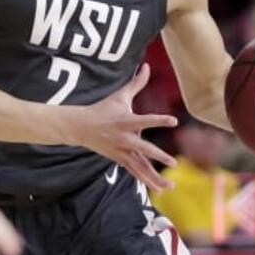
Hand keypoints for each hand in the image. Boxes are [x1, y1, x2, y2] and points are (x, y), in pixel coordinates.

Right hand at [67, 63, 178, 191]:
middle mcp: (124, 138)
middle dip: (158, 156)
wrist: (80, 127)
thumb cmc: (103, 109)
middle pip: (143, 149)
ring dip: (155, 177)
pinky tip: (160, 189)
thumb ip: (136, 83)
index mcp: (126, 121)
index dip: (159, 120)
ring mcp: (122, 151)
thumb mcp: (119, 95)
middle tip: (174, 163)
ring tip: (170, 186)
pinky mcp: (120, 160)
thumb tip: (146, 65)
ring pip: (140, 167)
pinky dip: (147, 180)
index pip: (145, 120)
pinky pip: (136, 172)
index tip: (174, 121)